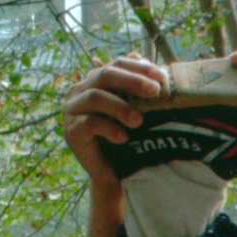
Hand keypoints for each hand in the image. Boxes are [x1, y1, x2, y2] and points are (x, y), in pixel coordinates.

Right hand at [62, 55, 167, 186]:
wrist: (115, 173)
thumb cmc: (129, 139)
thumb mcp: (139, 113)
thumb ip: (145, 94)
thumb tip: (164, 73)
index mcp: (99, 81)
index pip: (118, 64)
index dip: (139, 67)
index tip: (162, 76)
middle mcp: (83, 90)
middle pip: (106, 75)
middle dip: (133, 81)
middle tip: (155, 90)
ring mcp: (74, 109)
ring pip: (95, 97)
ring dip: (120, 107)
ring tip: (139, 120)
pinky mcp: (72, 130)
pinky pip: (89, 123)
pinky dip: (109, 128)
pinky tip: (124, 137)